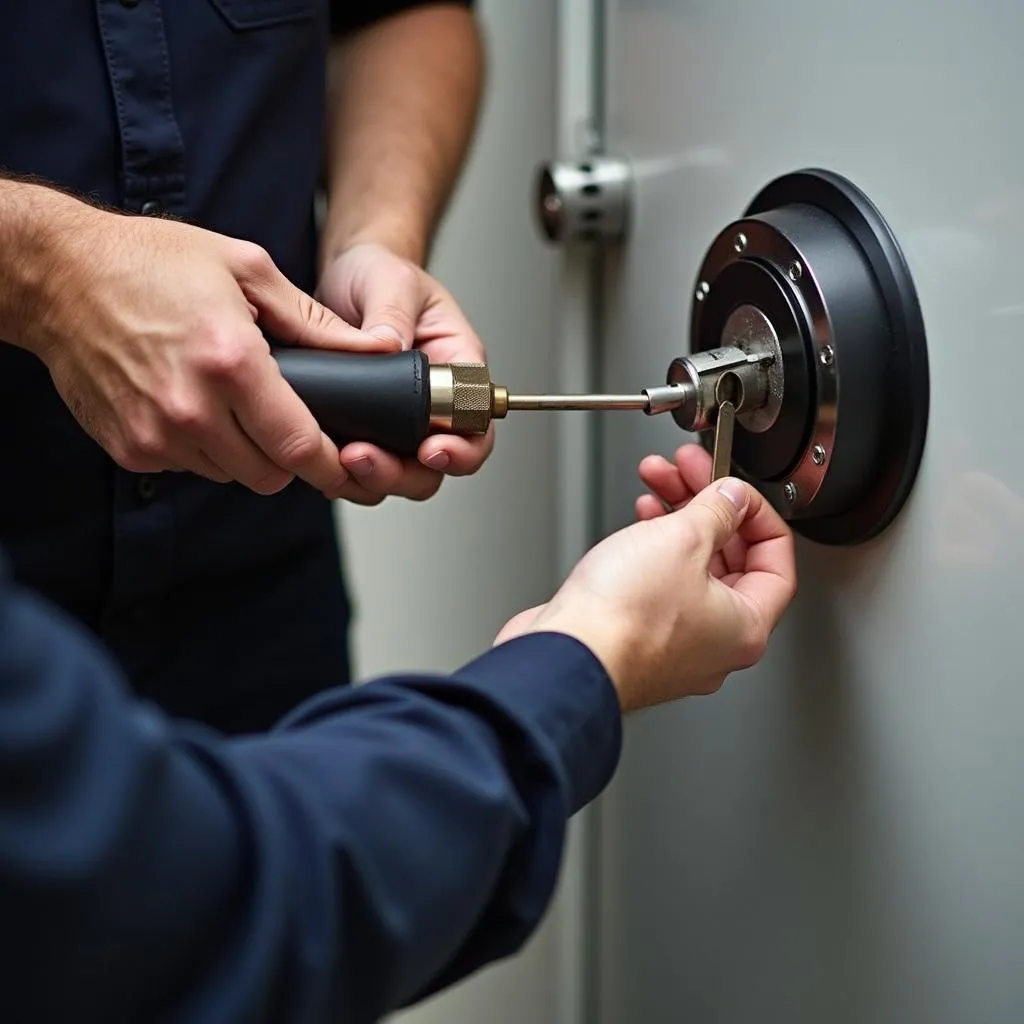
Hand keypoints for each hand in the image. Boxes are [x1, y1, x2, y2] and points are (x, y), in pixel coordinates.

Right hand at [29, 208, 395, 496]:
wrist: (57, 275)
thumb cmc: (151, 262)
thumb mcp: (247, 270)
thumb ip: (316, 322)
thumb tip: (377, 351)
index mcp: (230, 362)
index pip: (298, 448)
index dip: (332, 466)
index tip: (349, 467)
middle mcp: (191, 408)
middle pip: (269, 475)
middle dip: (289, 458)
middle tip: (288, 423)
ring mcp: (155, 434)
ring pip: (230, 475)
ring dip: (244, 453)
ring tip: (233, 403)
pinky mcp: (129, 448)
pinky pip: (188, 467)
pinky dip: (202, 448)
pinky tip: (193, 404)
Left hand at [316, 242, 493, 504]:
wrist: (344, 278)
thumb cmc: (381, 273)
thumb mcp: (391, 279)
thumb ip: (392, 311)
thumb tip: (389, 345)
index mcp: (456, 366)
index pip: (476, 424)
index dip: (461, 448)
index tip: (432, 449)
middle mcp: (433, 403)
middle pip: (436, 465)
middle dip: (403, 473)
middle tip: (366, 459)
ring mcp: (398, 422)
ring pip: (399, 474)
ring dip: (372, 477)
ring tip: (343, 459)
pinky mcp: (365, 428)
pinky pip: (361, 466)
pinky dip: (344, 472)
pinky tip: (324, 456)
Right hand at [496, 445, 796, 710]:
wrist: (563, 656)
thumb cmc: (622, 620)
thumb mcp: (683, 539)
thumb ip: (717, 510)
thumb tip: (733, 497)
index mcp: (746, 627)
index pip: (777, 561)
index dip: (757, 514)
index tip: (733, 489)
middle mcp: (716, 645)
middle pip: (731, 561)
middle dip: (707, 507)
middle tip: (688, 473)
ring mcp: (675, 647)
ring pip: (690, 571)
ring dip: (676, 521)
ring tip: (656, 485)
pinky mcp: (637, 641)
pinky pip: (658, 588)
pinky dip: (652, 551)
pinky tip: (637, 524)